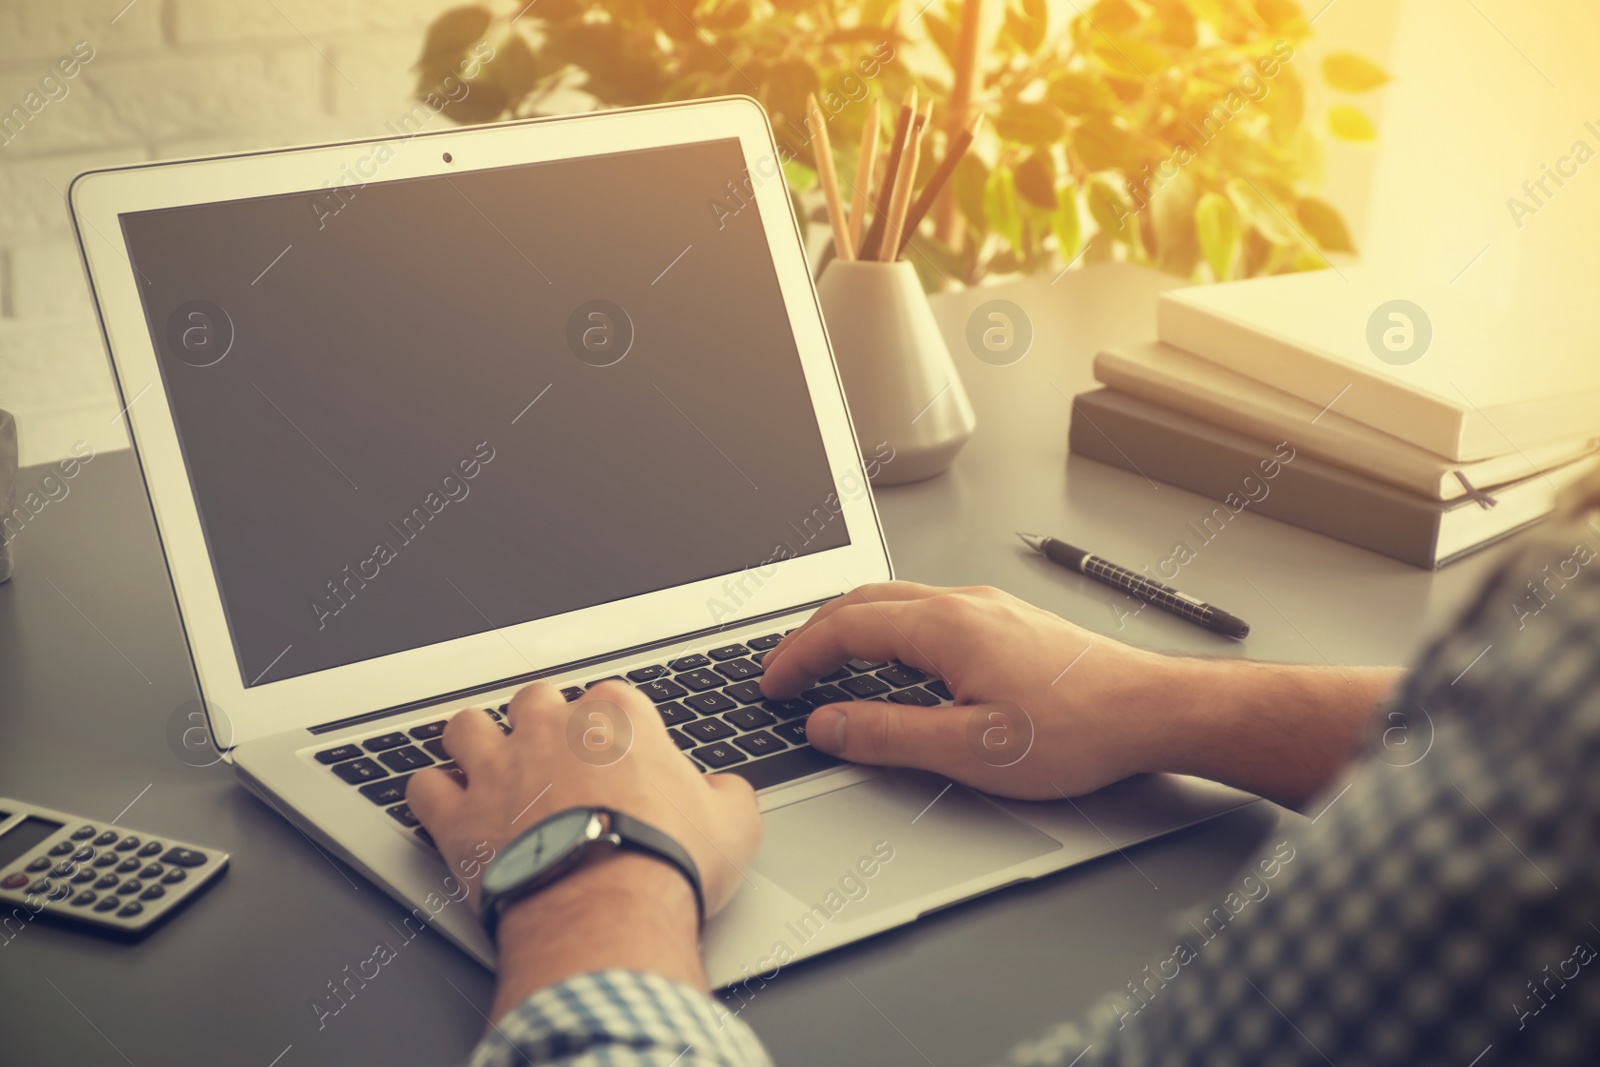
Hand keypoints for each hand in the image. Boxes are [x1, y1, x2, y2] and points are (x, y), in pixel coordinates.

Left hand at [405, 682, 761, 1009]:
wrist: (607, 914)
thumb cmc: (665, 864)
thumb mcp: (733, 825)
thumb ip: (728, 795)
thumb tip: (726, 793)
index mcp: (618, 719)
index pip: (611, 696)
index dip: (614, 724)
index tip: (618, 749)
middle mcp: (550, 729)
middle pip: (534, 699)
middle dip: (541, 720)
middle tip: (553, 751)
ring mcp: (498, 769)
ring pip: (466, 726)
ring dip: (474, 741)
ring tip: (485, 760)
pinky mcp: (458, 817)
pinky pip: (423, 787)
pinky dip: (431, 794)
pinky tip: (444, 805)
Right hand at [759, 582, 1185, 798]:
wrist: (1151, 710)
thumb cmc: (1078, 728)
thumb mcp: (968, 748)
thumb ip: (887, 734)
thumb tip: (825, 725)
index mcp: (944, 625)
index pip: (844, 628)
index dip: (797, 656)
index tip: (771, 684)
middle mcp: (962, 602)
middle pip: (863, 601)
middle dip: (813, 634)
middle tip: (785, 670)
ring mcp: (986, 607)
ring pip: (896, 601)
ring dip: (850, 628)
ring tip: (826, 664)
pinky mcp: (1006, 620)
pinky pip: (926, 610)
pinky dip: (887, 630)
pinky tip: (893, 661)